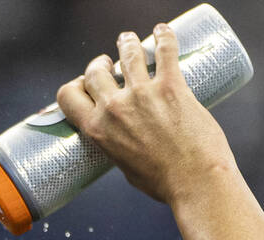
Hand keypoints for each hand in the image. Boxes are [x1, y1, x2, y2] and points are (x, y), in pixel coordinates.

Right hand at [56, 24, 237, 206]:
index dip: (75, 85)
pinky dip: (163, 36)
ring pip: (127, 53)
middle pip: (95, 71)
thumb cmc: (163, 183)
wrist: (195, 182)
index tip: (85, 83)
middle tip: (109, 63)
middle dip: (100, 63)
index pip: (68, 95)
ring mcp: (143, 94)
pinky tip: (162, 31)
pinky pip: (165, 49)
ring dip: (126, 43)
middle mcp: (115, 108)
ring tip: (129, 40)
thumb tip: (125, 139)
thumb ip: (119, 146)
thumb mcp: (125, 167)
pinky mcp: (171, 86)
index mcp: (98, 130)